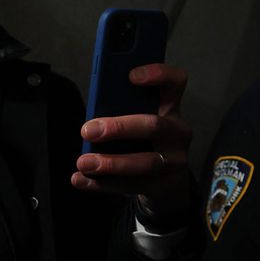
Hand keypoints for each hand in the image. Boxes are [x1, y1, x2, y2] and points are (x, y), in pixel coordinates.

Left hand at [73, 63, 192, 223]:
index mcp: (169, 107)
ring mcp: (174, 159)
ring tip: (84, 162)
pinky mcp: (163, 184)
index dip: (158, 75)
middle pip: (154, 126)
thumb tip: (93, 115)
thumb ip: (123, 111)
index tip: (131, 76)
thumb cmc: (145, 140)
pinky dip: (102, 184)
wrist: (168, 179)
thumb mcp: (140, 119)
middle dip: (120, 128)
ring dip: (112, 163)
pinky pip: (131, 185)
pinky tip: (81, 179)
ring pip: (145, 162)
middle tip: (88, 130)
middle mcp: (176, 131)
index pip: (175, 82)